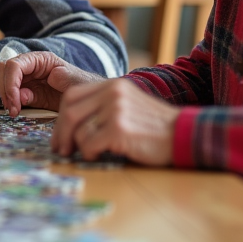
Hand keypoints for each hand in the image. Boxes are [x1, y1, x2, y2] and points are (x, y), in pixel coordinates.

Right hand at [0, 51, 103, 114]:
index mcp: (42, 59)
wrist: (89, 99)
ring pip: (3, 80)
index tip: (15, 102)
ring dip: (5, 96)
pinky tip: (17, 111)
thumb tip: (25, 93)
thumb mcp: (74, 82)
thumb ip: (51, 83)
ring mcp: (27, 78)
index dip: (10, 83)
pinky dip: (10, 102)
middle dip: (5, 89)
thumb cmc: (84, 86)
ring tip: (14, 111)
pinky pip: (10, 93)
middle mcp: (30, 66)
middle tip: (13, 109)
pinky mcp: (26, 91)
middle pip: (4, 69)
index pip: (15, 65)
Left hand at [51, 78, 179, 165]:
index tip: (59, 134)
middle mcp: (112, 92)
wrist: (183, 134)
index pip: (72, 96)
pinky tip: (97, 156)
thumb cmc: (154, 126)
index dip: (61, 117)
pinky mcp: (119, 129)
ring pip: (78, 129)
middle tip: (60, 150)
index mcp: (112, 85)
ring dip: (76, 146)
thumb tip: (71, 124)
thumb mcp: (128, 104)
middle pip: (70, 112)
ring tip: (83, 154)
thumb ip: (103, 106)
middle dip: (61, 134)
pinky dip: (88, 153)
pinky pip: (89, 143)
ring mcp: (115, 109)